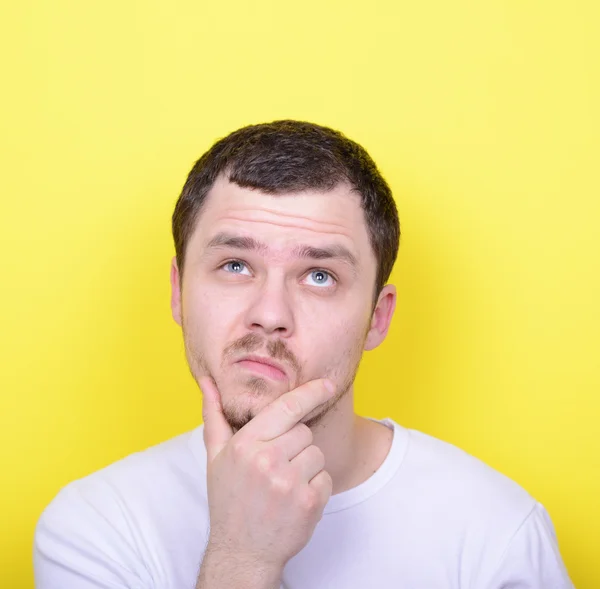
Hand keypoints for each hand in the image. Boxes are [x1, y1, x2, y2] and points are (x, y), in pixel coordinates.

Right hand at [199, 375, 335, 570]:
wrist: (242, 553)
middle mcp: (267, 460)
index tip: (328, 384)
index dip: (311, 392)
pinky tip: (294, 500)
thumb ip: (214, 417)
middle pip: (304, 432)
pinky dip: (316, 487)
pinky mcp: (309, 502)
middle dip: (295, 445)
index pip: (286, 408)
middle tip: (276, 467)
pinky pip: (326, 478)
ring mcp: (289, 483)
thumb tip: (207, 382)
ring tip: (284, 485)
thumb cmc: (229, 500)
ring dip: (306, 466)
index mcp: (245, 444)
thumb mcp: (215, 458)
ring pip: (317, 453)